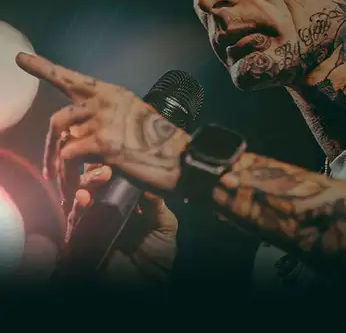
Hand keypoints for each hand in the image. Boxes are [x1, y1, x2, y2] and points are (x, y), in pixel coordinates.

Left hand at [14, 52, 190, 202]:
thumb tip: (77, 136)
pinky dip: (68, 174)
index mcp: (114, 94)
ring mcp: (105, 121)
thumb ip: (106, 122)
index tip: (20, 58)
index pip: (72, 79)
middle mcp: (107, 102)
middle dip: (49, 145)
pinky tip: (76, 185)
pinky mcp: (104, 143)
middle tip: (50, 167)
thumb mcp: (135, 122)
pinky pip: (69, 157)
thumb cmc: (162, 145)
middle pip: (59, 118)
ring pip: (62, 139)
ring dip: (57, 164)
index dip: (43, 68)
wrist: (184, 159)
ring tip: (61, 182)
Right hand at [66, 163, 177, 281]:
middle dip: (98, 174)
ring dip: (86, 187)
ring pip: (83, 199)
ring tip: (94, 182)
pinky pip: (75, 221)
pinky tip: (83, 199)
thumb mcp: (164, 227)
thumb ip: (158, 206)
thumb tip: (151, 183)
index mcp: (129, 206)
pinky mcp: (81, 240)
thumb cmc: (158, 259)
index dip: (116, 169)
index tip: (119, 161)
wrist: (145, 288)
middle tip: (105, 170)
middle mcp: (108, 212)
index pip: (118, 181)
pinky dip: (78, 209)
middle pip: (97, 186)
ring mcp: (94, 224)